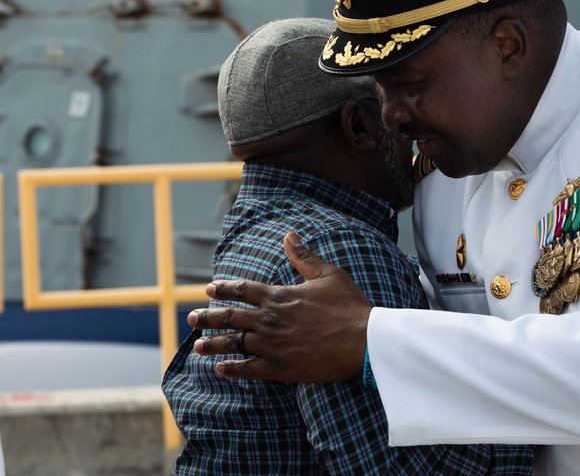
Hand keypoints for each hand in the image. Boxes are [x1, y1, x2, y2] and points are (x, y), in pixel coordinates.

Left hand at [189, 231, 372, 381]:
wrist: (362, 340)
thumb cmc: (348, 305)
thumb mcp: (328, 274)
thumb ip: (304, 256)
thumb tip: (289, 235)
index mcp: (279, 296)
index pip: (242, 290)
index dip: (224, 289)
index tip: (209, 290)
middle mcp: (269, 320)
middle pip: (229, 317)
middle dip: (207, 317)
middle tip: (191, 318)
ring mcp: (271, 345)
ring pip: (233, 344)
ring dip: (212, 344)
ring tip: (197, 345)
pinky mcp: (279, 368)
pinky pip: (247, 369)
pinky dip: (231, 369)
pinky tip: (221, 369)